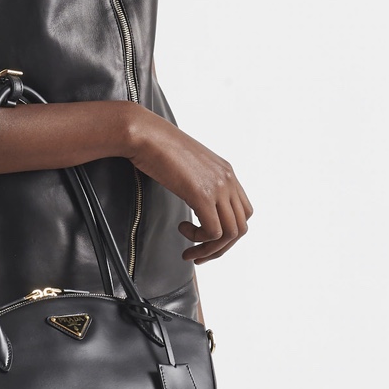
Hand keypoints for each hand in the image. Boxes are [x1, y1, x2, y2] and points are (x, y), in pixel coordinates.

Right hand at [130, 112, 252, 263]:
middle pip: (241, 226)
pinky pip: (214, 232)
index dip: (227, 232)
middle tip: (199, 254)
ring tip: (190, 251)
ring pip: (231, 234)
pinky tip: (182, 230)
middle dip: (221, 247)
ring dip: (210, 249)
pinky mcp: (203, 195)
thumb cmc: (157, 147)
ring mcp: (218, 187)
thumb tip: (192, 197)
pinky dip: (199, 240)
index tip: (207, 238)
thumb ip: (198, 181)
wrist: (145, 134)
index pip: (243, 212)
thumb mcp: (188, 165)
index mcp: (227, 171)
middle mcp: (228, 179)